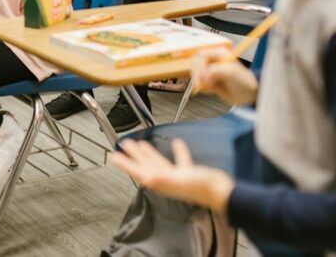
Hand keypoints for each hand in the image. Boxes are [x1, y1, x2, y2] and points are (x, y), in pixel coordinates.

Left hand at [109, 138, 233, 210]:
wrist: (221, 192)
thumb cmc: (201, 188)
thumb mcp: (177, 181)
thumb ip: (161, 179)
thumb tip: (146, 178)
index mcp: (161, 181)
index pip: (138, 171)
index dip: (126, 164)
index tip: (114, 156)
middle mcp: (166, 180)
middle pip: (146, 165)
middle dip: (135, 154)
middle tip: (125, 143)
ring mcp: (178, 177)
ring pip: (160, 162)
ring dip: (150, 153)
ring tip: (142, 143)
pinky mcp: (191, 174)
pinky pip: (181, 161)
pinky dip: (178, 152)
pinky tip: (176, 143)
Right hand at [190, 48, 257, 104]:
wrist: (249, 95)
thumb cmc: (244, 81)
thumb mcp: (231, 73)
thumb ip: (216, 70)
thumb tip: (205, 75)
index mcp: (219, 53)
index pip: (202, 55)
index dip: (199, 66)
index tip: (202, 78)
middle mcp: (214, 60)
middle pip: (196, 63)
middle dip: (197, 74)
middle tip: (200, 85)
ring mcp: (211, 70)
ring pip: (196, 73)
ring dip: (199, 81)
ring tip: (211, 88)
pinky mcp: (210, 80)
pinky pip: (200, 82)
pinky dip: (203, 87)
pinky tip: (212, 90)